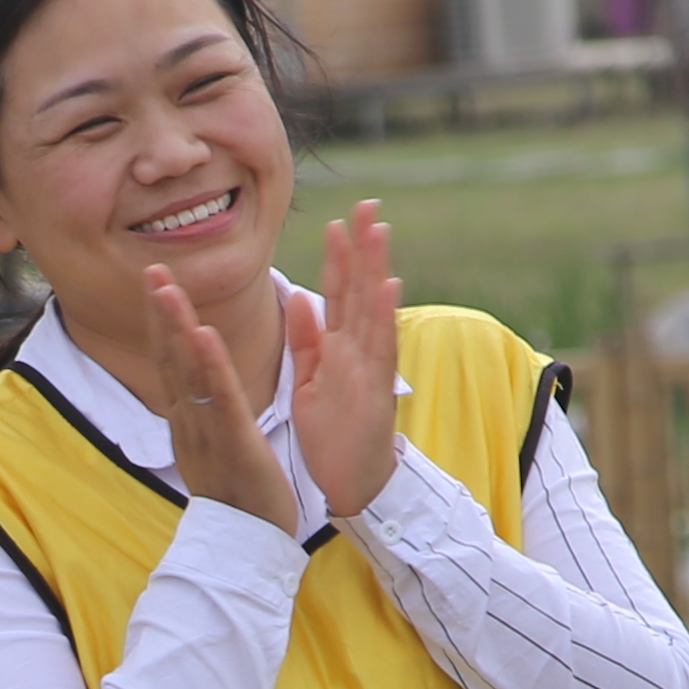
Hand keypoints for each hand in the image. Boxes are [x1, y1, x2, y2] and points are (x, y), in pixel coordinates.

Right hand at [146, 267, 307, 536]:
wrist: (246, 546)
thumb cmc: (239, 497)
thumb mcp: (217, 448)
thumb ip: (206, 416)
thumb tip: (199, 393)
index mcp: (189, 422)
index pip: (172, 365)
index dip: (164, 325)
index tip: (158, 286)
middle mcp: (189, 422)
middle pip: (170, 360)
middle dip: (161, 315)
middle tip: (152, 271)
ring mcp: (206, 431)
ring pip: (188, 373)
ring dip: (176, 328)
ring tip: (167, 289)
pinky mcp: (232, 442)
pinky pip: (219, 399)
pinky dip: (210, 366)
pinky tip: (203, 335)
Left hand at [292, 199, 407, 519]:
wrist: (356, 484)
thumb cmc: (333, 435)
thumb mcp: (310, 381)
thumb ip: (307, 341)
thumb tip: (300, 296)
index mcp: (338, 348)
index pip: (339, 294)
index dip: (338, 257)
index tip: (338, 220)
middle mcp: (358, 351)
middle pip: (360, 291)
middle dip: (363, 248)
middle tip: (367, 205)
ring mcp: (370, 368)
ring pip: (373, 310)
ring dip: (377, 269)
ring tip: (379, 231)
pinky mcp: (376, 390)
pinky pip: (381, 349)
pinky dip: (386, 317)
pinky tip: (389, 286)